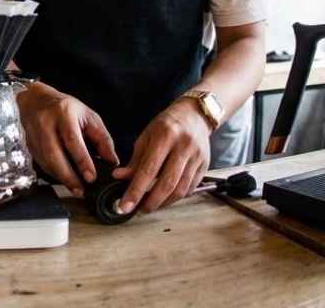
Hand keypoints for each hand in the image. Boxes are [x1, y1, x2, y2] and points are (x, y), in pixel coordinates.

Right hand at [17, 82, 118, 196]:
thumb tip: (112, 161)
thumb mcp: (89, 116)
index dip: (82, 160)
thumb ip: (102, 138)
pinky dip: (53, 174)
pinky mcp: (29, 144)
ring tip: (76, 189)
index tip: (91, 177)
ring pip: (46, 161)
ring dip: (61, 178)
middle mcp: (46, 124)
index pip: (72, 139)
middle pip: (54, 154)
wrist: (34, 100)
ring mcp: (34, 135)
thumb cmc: (66, 108)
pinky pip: (41, 163)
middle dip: (68, 176)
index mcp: (64, 113)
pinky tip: (64, 180)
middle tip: (81, 190)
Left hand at [111, 98, 211, 214]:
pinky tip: (166, 197)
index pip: (148, 170)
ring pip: (180, 189)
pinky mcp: (205, 166)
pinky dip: (176, 197)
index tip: (125, 206)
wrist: (194, 116)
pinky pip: (190, 188)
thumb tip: (119, 178)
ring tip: (151, 205)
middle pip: (167, 183)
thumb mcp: (146, 137)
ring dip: (164, 202)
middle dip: (151, 202)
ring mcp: (197, 157)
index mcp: (165, 136)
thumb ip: (135, 160)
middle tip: (139, 210)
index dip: (135, 191)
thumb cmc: (167, 125)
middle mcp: (183, 147)